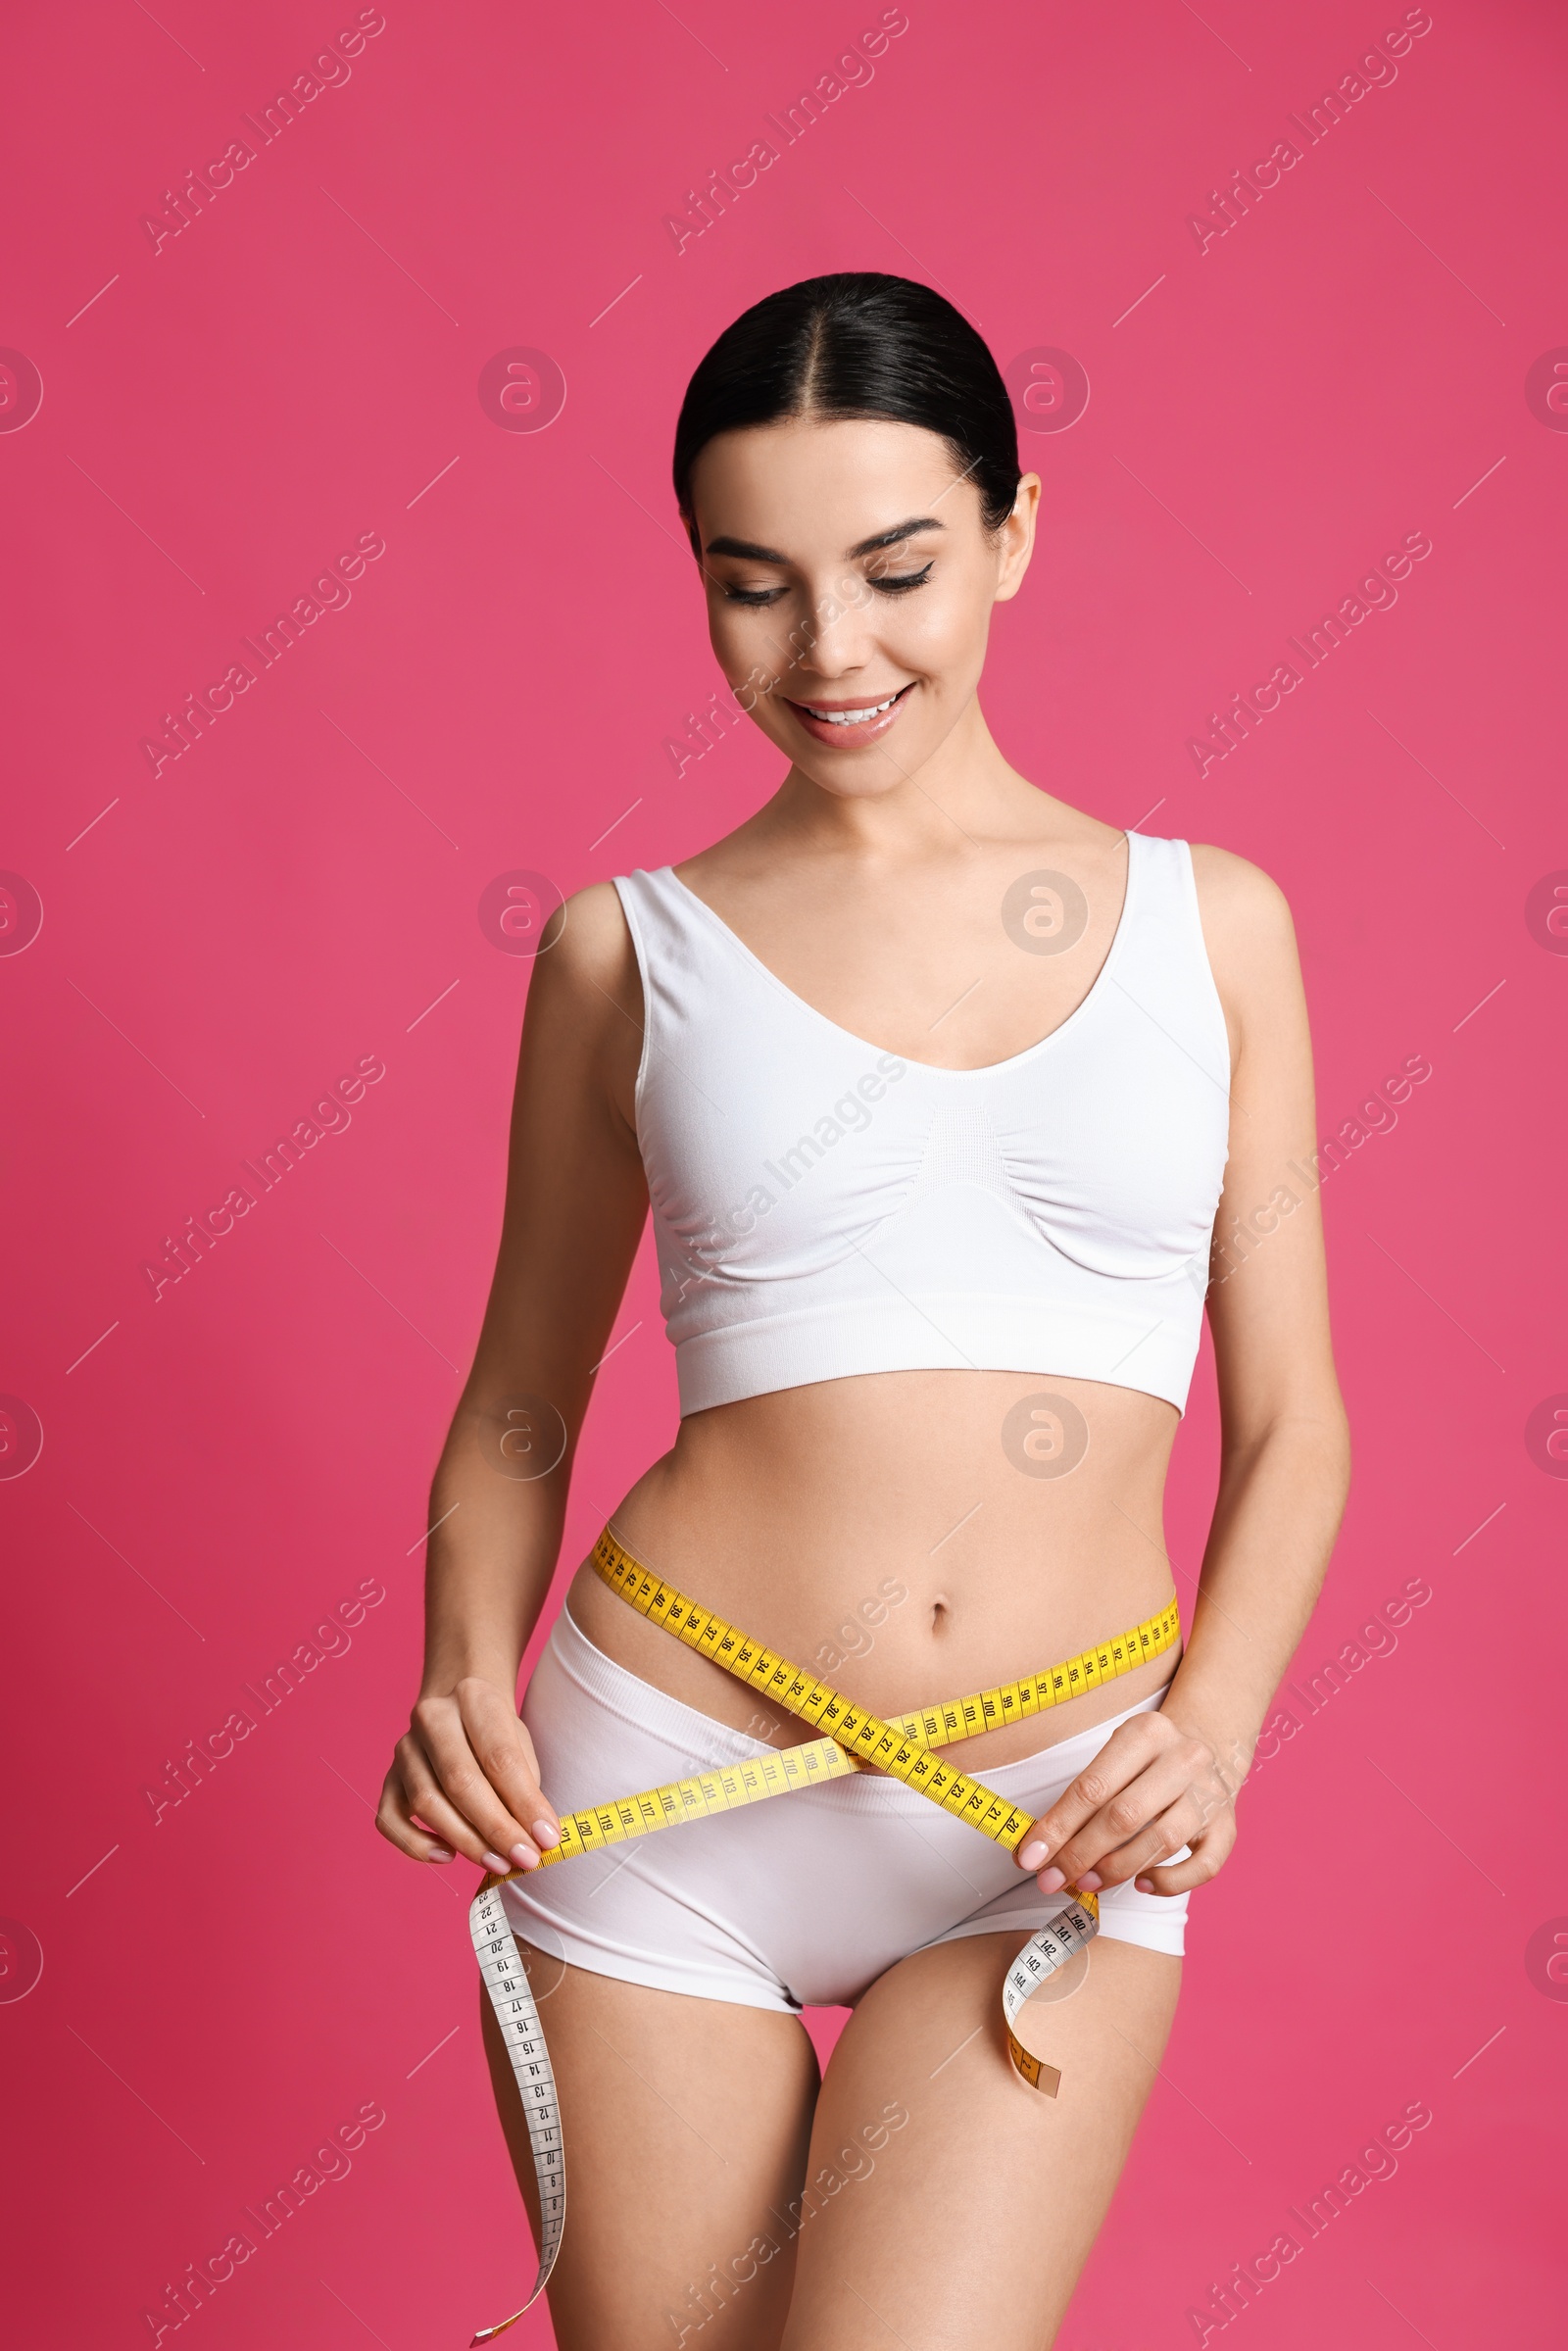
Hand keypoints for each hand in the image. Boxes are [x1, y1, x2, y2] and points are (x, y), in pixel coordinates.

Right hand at [376, 1677, 561, 1875]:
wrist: (459, 1709)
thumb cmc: (496, 1733)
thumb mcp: (521, 1743)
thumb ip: (525, 1787)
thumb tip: (536, 1838)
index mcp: (473, 1698)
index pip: (499, 1757)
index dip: (524, 1803)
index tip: (547, 1838)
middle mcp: (432, 1718)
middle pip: (460, 1781)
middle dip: (496, 1828)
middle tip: (524, 1858)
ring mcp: (404, 1749)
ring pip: (426, 1802)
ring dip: (465, 1841)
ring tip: (499, 1862)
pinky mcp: (388, 1778)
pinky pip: (389, 1820)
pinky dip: (415, 1845)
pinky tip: (448, 1855)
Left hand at [1013, 1710, 1240, 1897]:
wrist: (1209, 1745)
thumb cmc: (1145, 1760)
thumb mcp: (1114, 1757)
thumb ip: (1080, 1798)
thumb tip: (1036, 1848)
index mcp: (1146, 1732)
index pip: (1092, 1787)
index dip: (1058, 1827)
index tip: (1030, 1858)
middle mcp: (1183, 1758)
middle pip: (1124, 1816)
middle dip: (1081, 1854)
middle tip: (1052, 1879)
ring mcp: (1210, 1794)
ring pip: (1161, 1841)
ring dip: (1117, 1869)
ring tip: (1087, 1883)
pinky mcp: (1228, 1827)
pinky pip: (1203, 1867)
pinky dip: (1171, 1882)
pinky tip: (1142, 1885)